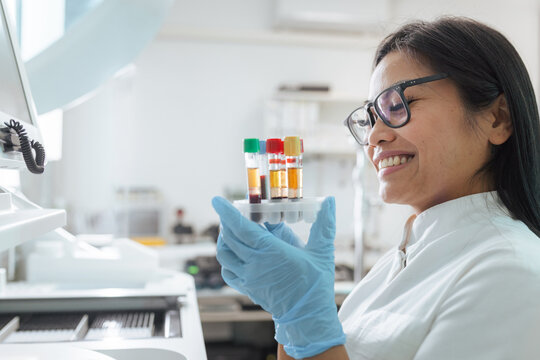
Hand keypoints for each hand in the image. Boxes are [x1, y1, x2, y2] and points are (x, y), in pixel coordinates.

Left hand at [212, 196, 345, 358]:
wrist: (308, 317)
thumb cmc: (316, 284)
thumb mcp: (322, 251)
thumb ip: (324, 224)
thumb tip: (330, 201)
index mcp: (271, 251)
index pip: (240, 227)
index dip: (226, 212)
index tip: (216, 200)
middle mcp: (255, 264)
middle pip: (229, 237)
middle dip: (226, 221)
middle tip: (231, 211)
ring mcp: (248, 278)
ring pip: (224, 254)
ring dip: (224, 239)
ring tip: (231, 229)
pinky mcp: (247, 288)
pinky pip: (228, 271)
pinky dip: (227, 259)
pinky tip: (236, 253)